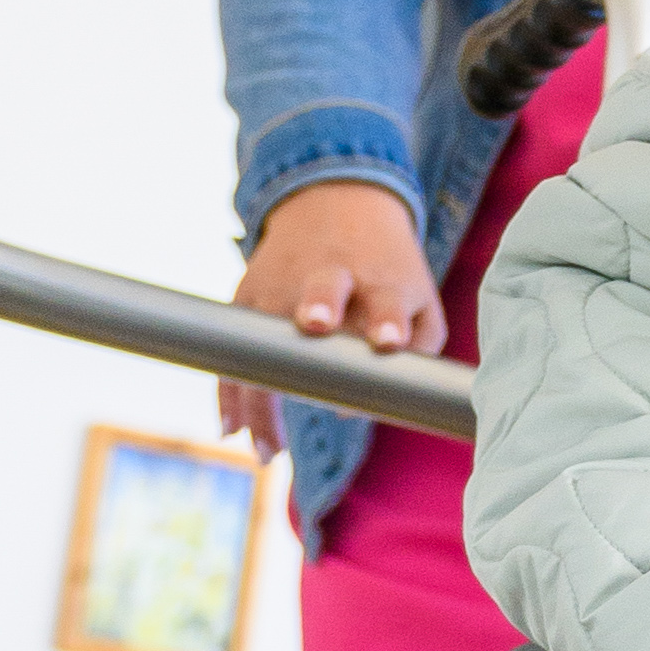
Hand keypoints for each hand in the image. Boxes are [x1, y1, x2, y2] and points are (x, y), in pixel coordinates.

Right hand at [221, 179, 446, 441]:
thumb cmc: (386, 273)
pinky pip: (236, 350)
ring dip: (265, 390)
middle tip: (316, 325)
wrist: (336, 202)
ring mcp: (284, 285)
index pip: (387, 298)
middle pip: (322, 290)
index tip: (387, 341)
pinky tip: (232, 430)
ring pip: (268, 336)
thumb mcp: (418, 298)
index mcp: (381, 279)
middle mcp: (331, 275)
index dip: (387, 319)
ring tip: (267, 448)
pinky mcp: (248, 295)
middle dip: (319, 306)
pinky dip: (231, 391)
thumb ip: (417, 346)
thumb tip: (374, 401)